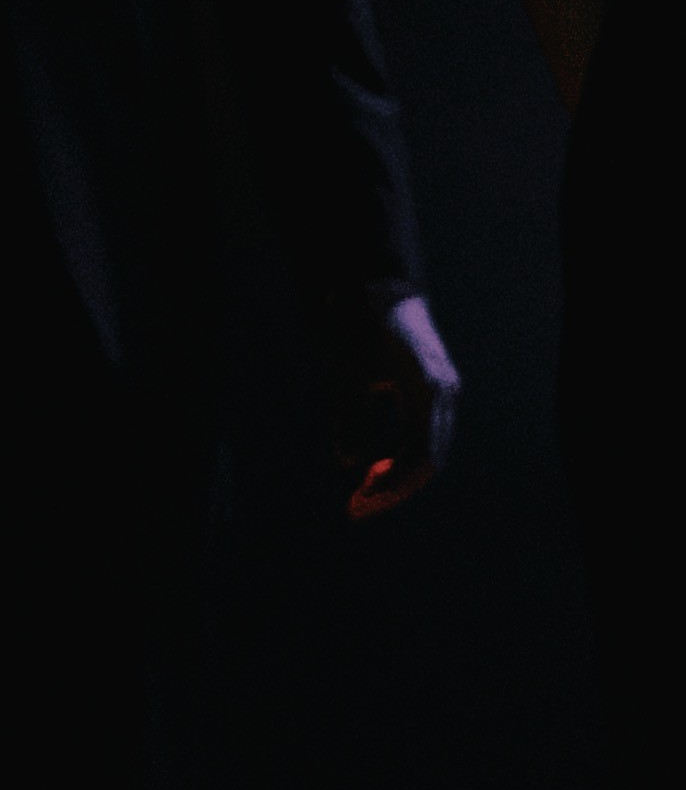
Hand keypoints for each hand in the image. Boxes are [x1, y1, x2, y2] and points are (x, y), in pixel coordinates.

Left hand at [344, 289, 459, 519]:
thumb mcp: (346, 368)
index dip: (392, 487)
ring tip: (362, 491)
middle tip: (355, 507)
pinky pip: (426, 435)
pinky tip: (375, 466)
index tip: (359, 505)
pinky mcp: (434, 389)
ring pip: (430, 449)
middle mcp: (445, 393)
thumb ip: (349, 414)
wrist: (376, 282)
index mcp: (428, 389)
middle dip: (394, 488)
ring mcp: (443, 390)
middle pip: (430, 459)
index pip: (420, 457)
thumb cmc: (359, 321)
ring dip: (400, 475)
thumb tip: (348, 462)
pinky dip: (403, 456)